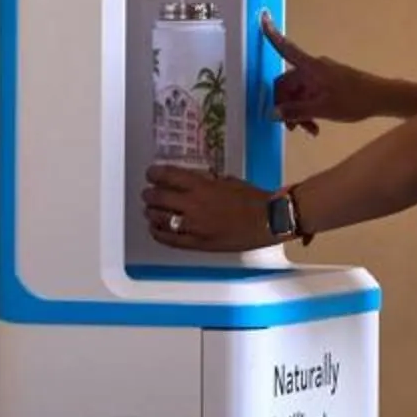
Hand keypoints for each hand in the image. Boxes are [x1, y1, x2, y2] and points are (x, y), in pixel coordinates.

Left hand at [143, 165, 277, 252]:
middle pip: (159, 198)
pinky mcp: (197, 243)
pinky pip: (170, 240)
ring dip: (151, 213)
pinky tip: (155, 229)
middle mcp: (194, 206)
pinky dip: (158, 233)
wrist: (268, 220)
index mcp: (203, 187)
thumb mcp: (229, 181)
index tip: (151, 172)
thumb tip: (196, 181)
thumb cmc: (253, 198)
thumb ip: (209, 181)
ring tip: (149, 210)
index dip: (156, 173)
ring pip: (160, 219)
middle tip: (148, 192)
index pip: (169, 176)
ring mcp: (194, 226)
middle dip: (150, 193)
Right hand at [263, 13, 376, 132]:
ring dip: (298, 112)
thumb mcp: (323, 108)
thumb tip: (272, 112)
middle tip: (292, 128)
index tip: (262, 16)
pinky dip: (309, 111)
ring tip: (308, 130)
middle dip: (285, 105)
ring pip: (298, 94)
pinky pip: (310, 97)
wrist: (383, 98)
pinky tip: (315, 128)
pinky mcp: (328, 86)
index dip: (272, 35)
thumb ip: (296, 110)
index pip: (286, 48)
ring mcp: (321, 77)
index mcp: (311, 67)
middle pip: (287, 84)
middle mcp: (313, 69)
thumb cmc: (354, 99)